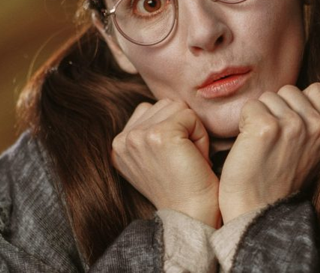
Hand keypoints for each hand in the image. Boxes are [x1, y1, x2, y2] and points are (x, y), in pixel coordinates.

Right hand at [111, 99, 220, 226]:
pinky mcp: (159, 135)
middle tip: (183, 160)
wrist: (193, 215)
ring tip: (188, 159)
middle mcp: (122, 140)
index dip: (172, 129)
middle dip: (182, 127)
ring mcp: (138, 137)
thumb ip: (150, 131)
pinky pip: (190, 116)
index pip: (151, 109)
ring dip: (192, 130)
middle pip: (165, 105)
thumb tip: (162, 105)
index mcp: (118, 145)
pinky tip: (195, 159)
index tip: (173, 161)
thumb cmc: (184, 186)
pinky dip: (201, 135)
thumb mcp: (155, 157)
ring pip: (178, 108)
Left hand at [218, 83, 319, 222]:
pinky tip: (250, 145)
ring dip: (261, 116)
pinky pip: (250, 106)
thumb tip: (308, 92)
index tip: (291, 131)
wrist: (259, 209)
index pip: (316, 89)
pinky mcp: (266, 128)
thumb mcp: (316, 148)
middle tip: (275, 142)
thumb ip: (316, 120)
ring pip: (268, 97)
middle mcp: (318, 125)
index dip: (297, 106)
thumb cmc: (282, 178)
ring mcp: (293, 125)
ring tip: (264, 145)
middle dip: (277, 110)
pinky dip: (244, 123)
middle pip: (289, 90)